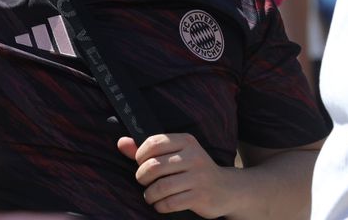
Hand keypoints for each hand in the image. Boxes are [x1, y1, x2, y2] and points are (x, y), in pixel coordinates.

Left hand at [118, 133, 237, 217]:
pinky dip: (160, 205)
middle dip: (142, 176)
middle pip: (154, 166)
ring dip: (150, 194)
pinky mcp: (200, 196)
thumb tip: (121, 143)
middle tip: (143, 181)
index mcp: (186, 141)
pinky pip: (170, 202)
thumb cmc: (193, 170)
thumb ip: (148, 149)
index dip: (140, 155)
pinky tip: (160, 204)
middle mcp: (194, 156)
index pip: (154, 143)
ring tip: (150, 195)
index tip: (141, 163)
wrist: (226, 189)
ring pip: (161, 186)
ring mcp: (198, 177)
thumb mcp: (175, 154)